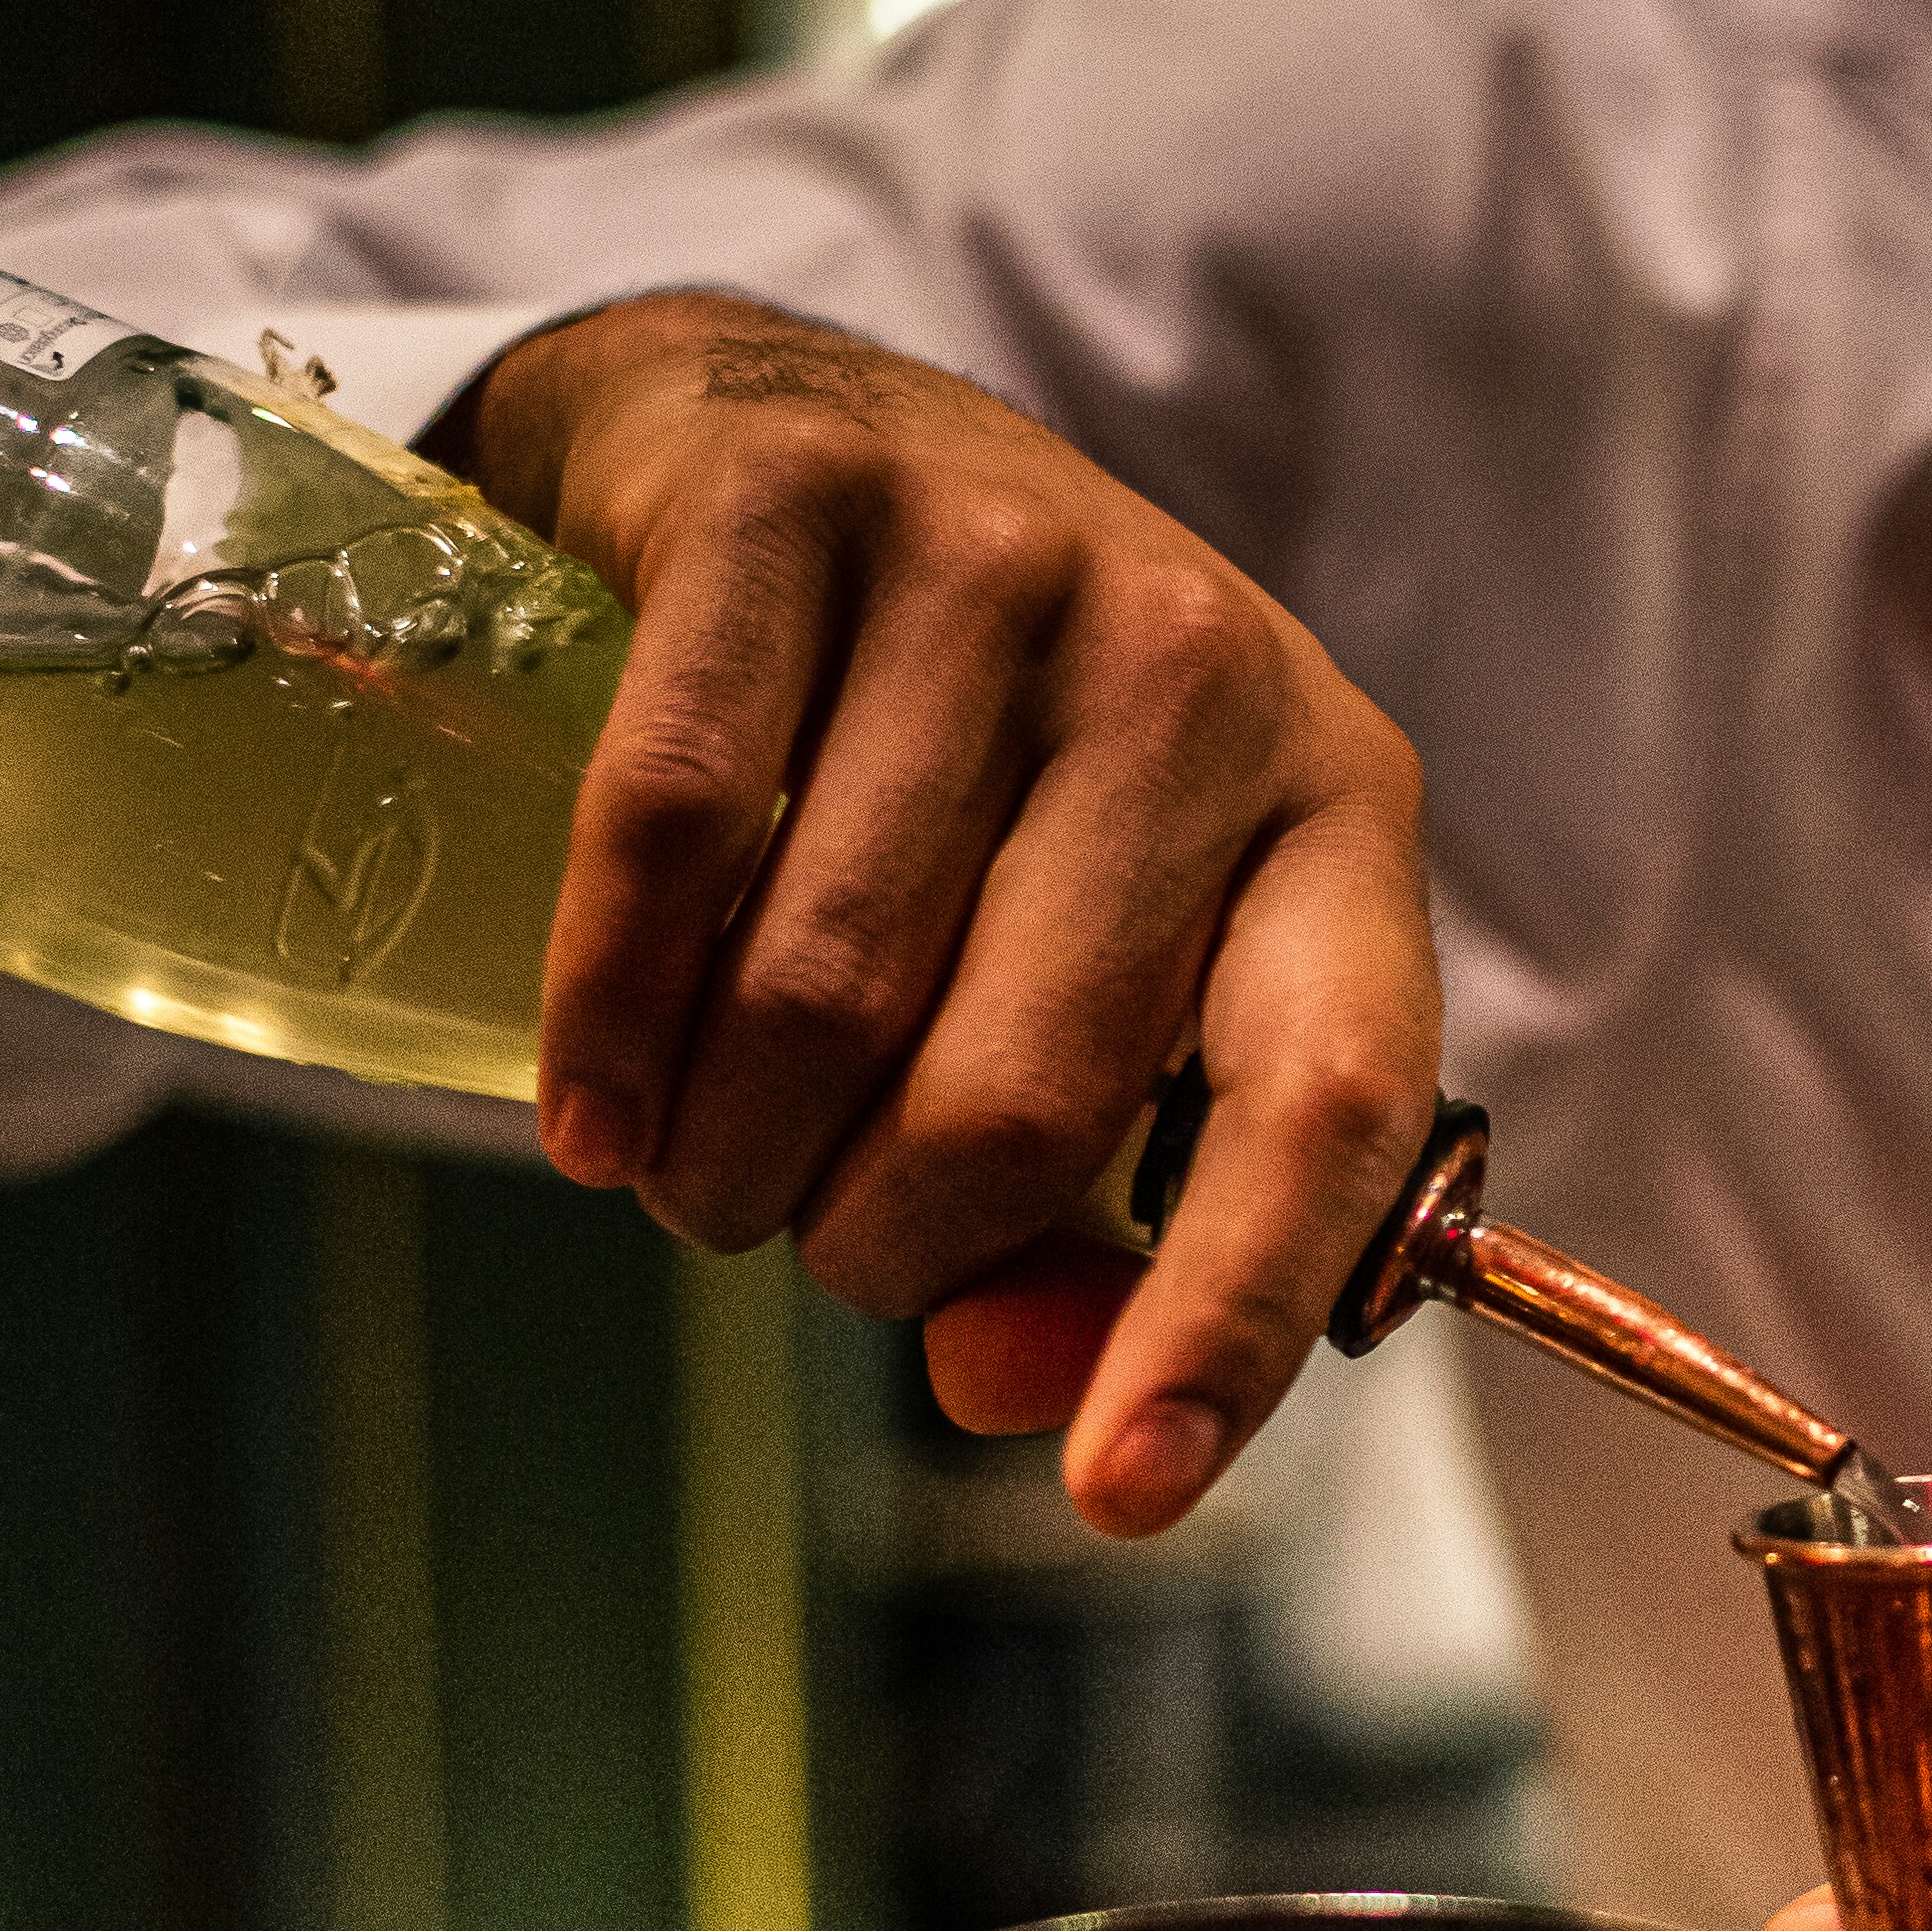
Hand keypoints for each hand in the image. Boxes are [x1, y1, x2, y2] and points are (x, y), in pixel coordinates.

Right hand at [460, 295, 1438, 1531]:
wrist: (801, 436)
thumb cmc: (978, 776)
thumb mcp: (1094, 982)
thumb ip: (1091, 1225)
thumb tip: (1030, 1399)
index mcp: (1336, 810)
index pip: (1335, 1100)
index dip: (1229, 1320)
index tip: (1120, 1495)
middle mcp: (1200, 670)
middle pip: (1026, 1089)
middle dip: (875, 1242)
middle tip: (802, 1243)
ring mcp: (1004, 557)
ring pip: (831, 990)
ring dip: (727, 1156)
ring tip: (694, 1172)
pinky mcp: (795, 494)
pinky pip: (674, 832)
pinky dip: (609, 1017)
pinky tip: (594, 1104)